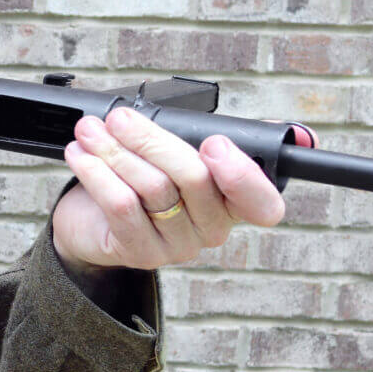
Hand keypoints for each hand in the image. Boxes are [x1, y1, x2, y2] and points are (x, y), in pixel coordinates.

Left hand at [52, 107, 309, 271]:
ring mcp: (176, 245)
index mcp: (233, 203)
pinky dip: (97, 174)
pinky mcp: (138, 253)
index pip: (263, 203)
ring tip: (90, 130)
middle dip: (152, 140)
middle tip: (119, 118)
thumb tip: (293, 132)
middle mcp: (212, 228)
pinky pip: (121, 207)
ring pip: (153, 189)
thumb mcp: (182, 152)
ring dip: (115, 151)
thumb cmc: (143, 177)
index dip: (243, 175)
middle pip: (194, 179)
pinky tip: (80, 155)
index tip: (215, 144)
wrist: (91, 219)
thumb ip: (217, 136)